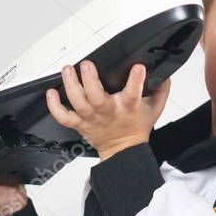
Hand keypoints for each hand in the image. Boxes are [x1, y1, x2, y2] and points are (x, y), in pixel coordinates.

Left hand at [45, 60, 170, 159]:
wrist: (124, 150)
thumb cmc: (136, 127)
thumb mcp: (155, 109)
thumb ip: (161, 90)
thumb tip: (164, 75)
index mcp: (128, 107)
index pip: (133, 92)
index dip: (136, 79)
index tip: (138, 67)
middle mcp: (108, 111)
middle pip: (96, 96)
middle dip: (89, 79)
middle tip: (86, 64)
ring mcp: (91, 118)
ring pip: (78, 103)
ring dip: (70, 85)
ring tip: (67, 70)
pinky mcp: (80, 124)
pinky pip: (63, 117)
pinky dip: (54, 106)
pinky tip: (51, 93)